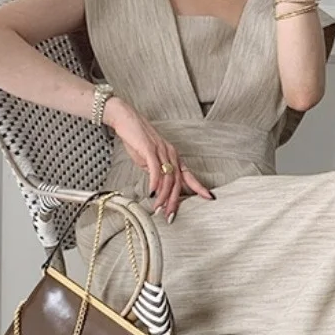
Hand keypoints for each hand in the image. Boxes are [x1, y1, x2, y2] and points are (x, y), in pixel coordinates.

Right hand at [104, 98, 213, 221]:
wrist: (125, 119)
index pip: (188, 174)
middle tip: (170, 215)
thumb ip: (156, 171)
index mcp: (173, 156)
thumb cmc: (136, 138)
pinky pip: (155, 169)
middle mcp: (170, 153)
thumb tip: (157, 187)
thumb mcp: (149, 158)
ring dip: (163, 196)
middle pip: (177, 181)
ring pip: (167, 178)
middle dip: (175, 201)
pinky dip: (155, 183)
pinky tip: (152, 193)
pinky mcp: (149, 148)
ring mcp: (161, 151)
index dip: (199, 186)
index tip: (209, 197)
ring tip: (158, 208)